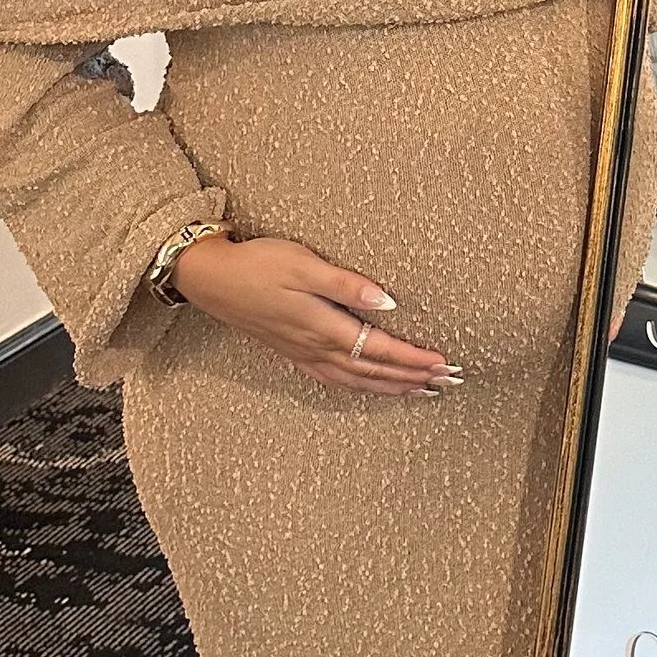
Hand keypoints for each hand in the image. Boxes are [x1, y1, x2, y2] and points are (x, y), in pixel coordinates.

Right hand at [169, 234, 456, 394]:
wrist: (210, 279)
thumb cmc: (258, 264)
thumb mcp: (302, 264)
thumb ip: (345, 284)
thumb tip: (386, 301)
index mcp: (323, 326)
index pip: (379, 349)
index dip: (412, 359)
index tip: (442, 363)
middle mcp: (316, 347)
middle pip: (373, 371)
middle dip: (411, 379)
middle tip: (446, 383)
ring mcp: (303, 353)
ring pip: (355, 379)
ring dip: (390, 387)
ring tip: (419, 391)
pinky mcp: (293, 351)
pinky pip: (334, 379)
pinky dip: (359, 387)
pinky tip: (369, 387)